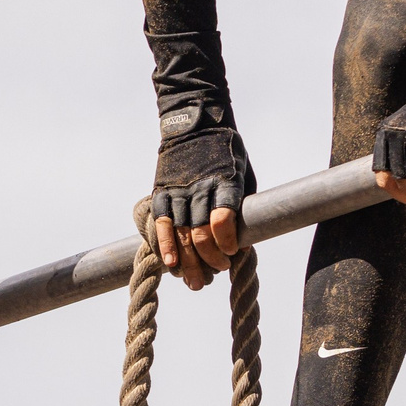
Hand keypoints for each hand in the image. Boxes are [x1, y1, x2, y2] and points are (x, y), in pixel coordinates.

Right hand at [151, 116, 251, 290]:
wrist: (195, 123)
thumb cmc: (227, 152)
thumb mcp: (244, 173)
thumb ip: (241, 205)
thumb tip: (243, 242)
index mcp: (225, 181)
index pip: (223, 218)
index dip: (227, 242)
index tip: (233, 255)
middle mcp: (199, 187)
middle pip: (201, 233)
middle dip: (210, 260)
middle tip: (215, 273)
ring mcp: (178, 190)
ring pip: (181, 234)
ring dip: (188, 262)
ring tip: (194, 283)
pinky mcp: (161, 191)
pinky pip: (162, 222)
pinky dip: (165, 244)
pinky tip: (171, 264)